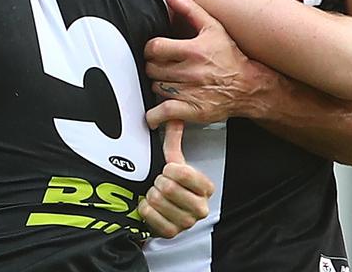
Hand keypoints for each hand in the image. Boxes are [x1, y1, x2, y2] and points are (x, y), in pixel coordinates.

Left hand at [138, 120, 213, 238]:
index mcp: (206, 188)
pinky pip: (150, 214)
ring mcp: (187, 222)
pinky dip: (145, 208)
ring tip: (157, 194)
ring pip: (157, 200)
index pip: (182, 173)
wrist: (166, 211)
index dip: (169, 169)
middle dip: (158, 182)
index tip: (168, 170)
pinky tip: (151, 206)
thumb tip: (174, 118)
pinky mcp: (172, 233)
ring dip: (151, 195)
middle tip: (160, 183)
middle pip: (168, 187)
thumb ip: (174, 140)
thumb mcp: (175, 162)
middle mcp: (200, 207)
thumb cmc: (173, 186)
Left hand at [144, 0, 264, 127]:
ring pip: (156, 87)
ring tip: (168, 82)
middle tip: (163, 67)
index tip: (155, 51)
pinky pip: (164, 112)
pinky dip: (155, 115)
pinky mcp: (193, 110)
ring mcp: (191, 92)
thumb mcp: (214, 28)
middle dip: (154, 66)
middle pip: (153, 68)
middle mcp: (192, 72)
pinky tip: (155, 113)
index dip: (151, 49)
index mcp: (194, 50)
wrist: (250, 86)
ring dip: (158, 85)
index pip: (155, 48)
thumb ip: (190, 10)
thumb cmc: (231, 58)